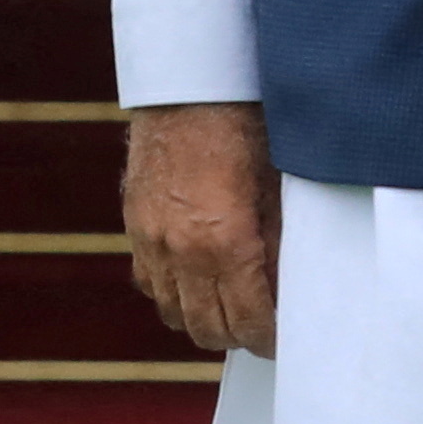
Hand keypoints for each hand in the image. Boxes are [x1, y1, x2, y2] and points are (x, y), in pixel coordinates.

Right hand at [123, 102, 278, 357]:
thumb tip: (288, 289)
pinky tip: (196, 278)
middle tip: (262, 326)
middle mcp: (182, 251)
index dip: (271, 340)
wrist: (187, 83)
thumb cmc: (241, 123)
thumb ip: (280, 245)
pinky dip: (172, 291)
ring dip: (203, 318)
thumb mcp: (277, 185)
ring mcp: (151, 240)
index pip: (250, 323)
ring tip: (230, 306)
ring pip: (174, 314)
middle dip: (239, 336)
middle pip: (208, 330)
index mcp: (226, 243)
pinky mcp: (134, 225)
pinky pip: (149, 283)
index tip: (285, 339)